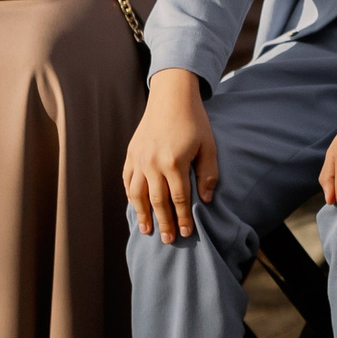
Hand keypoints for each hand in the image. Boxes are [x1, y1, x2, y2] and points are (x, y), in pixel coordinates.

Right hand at [125, 70, 216, 240]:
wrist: (171, 97)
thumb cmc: (195, 122)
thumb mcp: (209, 146)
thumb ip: (208, 174)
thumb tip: (206, 200)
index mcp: (174, 162)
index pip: (179, 199)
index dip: (183, 218)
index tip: (187, 233)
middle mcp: (152, 163)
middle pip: (157, 201)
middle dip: (164, 223)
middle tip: (168, 240)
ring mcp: (138, 159)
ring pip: (137, 194)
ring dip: (142, 215)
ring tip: (146, 231)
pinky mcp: (131, 153)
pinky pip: (127, 180)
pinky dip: (130, 196)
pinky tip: (135, 207)